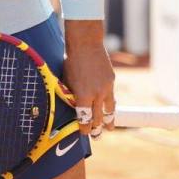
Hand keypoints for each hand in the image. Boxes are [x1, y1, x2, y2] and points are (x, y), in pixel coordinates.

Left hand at [63, 20, 115, 137]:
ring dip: (108, 121)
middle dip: (96, 128)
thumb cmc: (71, 60)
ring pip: (109, 110)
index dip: (84, 127)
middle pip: (97, 118)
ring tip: (109, 128)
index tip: (83, 132)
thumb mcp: (67, 79)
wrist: (85, 43)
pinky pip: (111, 97)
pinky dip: (109, 104)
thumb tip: (74, 106)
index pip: (84, 118)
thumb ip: (71, 94)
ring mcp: (106, 88)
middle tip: (95, 135)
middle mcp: (97, 94)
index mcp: (83, 95)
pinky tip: (109, 109)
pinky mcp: (112, 81)